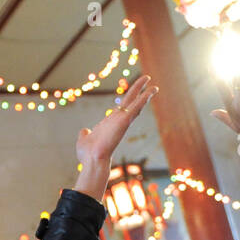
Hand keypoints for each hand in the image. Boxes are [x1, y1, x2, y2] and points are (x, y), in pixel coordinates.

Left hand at [73, 75, 157, 197]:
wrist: (92, 160)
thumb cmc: (88, 155)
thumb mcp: (84, 140)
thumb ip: (85, 133)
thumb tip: (85, 131)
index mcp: (110, 123)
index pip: (122, 108)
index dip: (128, 100)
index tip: (135, 93)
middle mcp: (118, 121)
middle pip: (131, 101)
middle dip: (139, 90)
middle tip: (147, 79)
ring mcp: (122, 121)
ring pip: (137, 104)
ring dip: (146, 93)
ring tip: (155, 85)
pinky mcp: (125, 121)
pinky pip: (136, 106)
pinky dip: (145, 98)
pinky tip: (152, 89)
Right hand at [211, 60, 239, 167]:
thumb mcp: (234, 125)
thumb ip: (223, 116)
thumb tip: (212, 112)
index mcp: (231, 107)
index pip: (222, 87)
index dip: (216, 75)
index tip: (211, 64)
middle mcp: (238, 102)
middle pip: (235, 78)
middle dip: (234, 63)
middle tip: (233, 49)